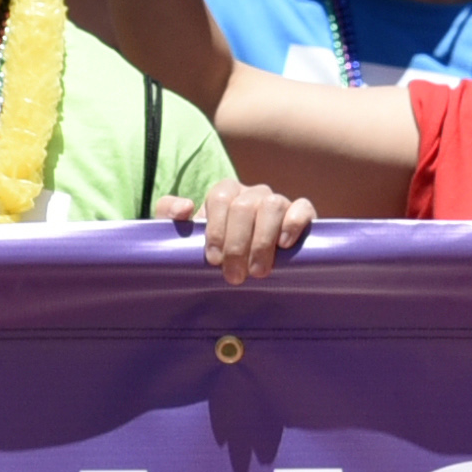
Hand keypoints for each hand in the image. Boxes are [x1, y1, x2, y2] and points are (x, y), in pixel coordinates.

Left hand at [178, 181, 316, 283]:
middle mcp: (252, 194)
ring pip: (272, 205)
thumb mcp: (183, 238)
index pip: (220, 196)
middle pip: (244, 206)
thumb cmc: (215, 254)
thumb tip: (185, 207)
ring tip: (257, 272)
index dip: (216, 229)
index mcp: (225, 194)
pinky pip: (302, 207)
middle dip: (237, 244)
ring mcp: (278, 202)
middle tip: (234, 277)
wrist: (248, 270)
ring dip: (262, 241)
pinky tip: (284, 244)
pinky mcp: (301, 213)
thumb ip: (168, 216)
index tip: (214, 260)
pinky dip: (293, 223)